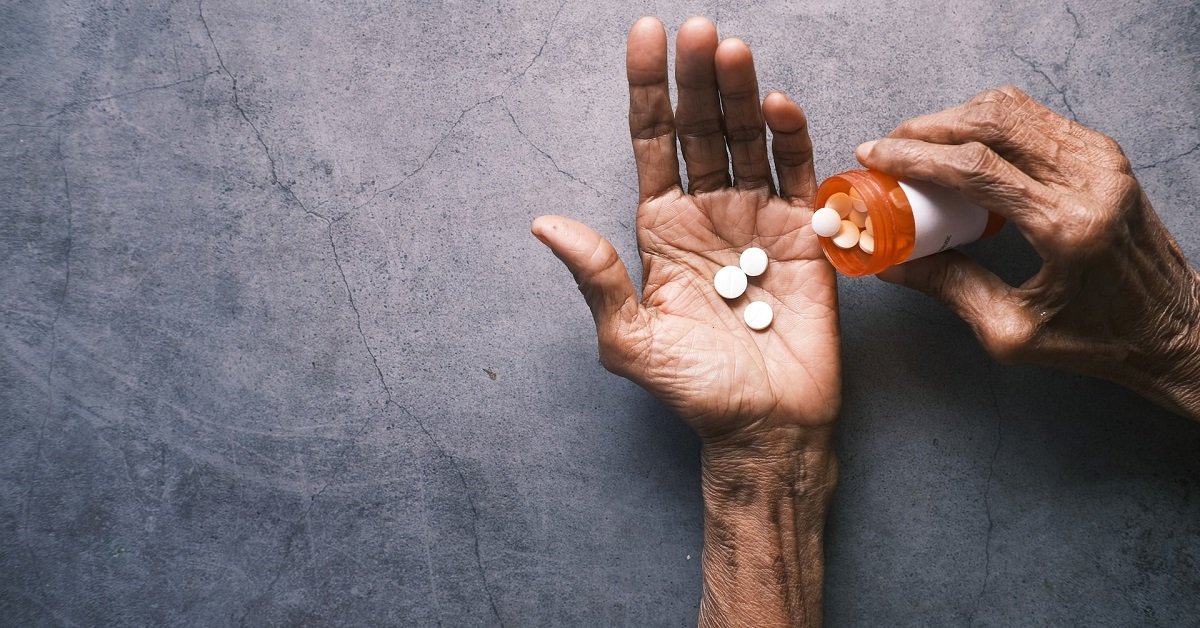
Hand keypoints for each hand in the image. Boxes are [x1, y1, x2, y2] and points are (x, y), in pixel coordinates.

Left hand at [531, 17, 839, 446]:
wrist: (764, 425)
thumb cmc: (694, 388)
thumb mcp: (629, 339)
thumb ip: (596, 277)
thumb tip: (544, 222)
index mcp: (660, 228)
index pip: (652, 142)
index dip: (648, 90)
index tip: (644, 37)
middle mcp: (707, 212)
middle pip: (700, 129)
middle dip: (696, 79)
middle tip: (697, 30)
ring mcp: (757, 217)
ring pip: (747, 140)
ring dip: (740, 94)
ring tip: (731, 51)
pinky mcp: (804, 233)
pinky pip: (797, 173)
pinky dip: (791, 138)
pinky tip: (778, 105)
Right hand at [857, 86, 1199, 418]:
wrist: (1173, 329)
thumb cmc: (1100, 338)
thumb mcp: (1012, 331)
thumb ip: (950, 287)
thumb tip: (892, 263)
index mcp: (1066, 226)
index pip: (976, 168)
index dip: (915, 154)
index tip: (875, 154)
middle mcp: (1090, 181)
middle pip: (992, 121)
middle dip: (928, 127)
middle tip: (889, 146)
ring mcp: (1102, 161)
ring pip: (1013, 109)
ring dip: (957, 118)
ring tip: (919, 144)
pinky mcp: (1105, 156)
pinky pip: (1035, 119)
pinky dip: (989, 123)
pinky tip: (963, 147)